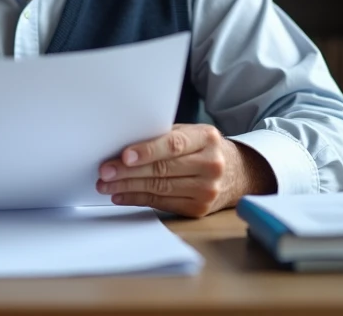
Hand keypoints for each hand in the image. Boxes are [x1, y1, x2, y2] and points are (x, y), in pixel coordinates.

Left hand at [96, 123, 276, 217]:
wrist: (237, 173)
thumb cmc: (204, 148)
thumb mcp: (191, 133)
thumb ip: (164, 136)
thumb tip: (124, 144)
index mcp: (207, 138)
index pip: (173, 145)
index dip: (147, 151)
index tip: (124, 156)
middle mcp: (210, 164)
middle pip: (162, 169)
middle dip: (128, 172)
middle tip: (105, 172)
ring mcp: (207, 189)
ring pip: (160, 188)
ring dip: (128, 187)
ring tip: (106, 185)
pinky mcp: (199, 208)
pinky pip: (162, 204)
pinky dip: (138, 199)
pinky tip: (121, 195)